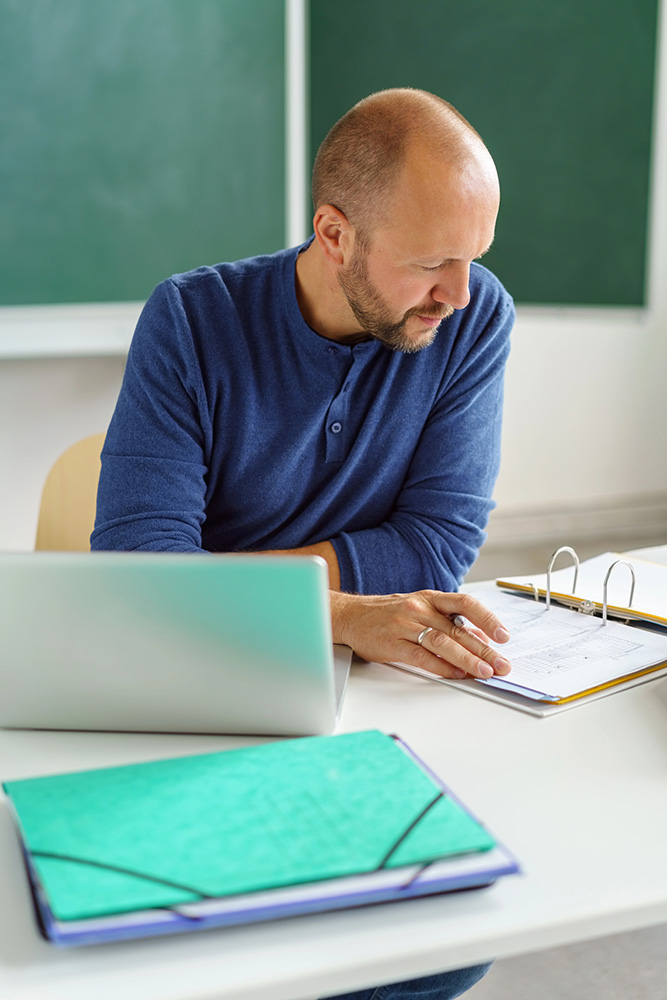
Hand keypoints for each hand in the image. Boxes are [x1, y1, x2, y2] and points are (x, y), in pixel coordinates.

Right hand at [330, 589, 510, 679]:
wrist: (350, 615)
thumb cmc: (388, 614)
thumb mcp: (421, 610)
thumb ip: (449, 622)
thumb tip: (481, 637)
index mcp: (430, 598)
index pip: (465, 603)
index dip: (486, 618)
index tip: (503, 636)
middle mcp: (419, 608)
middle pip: (457, 629)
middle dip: (484, 649)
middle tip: (502, 665)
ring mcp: (405, 624)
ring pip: (442, 642)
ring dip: (467, 659)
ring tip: (484, 672)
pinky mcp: (392, 643)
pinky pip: (421, 656)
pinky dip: (441, 667)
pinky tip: (456, 674)